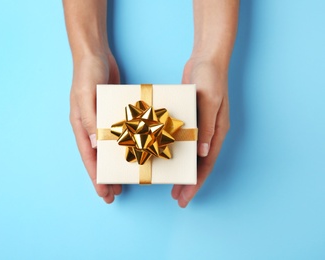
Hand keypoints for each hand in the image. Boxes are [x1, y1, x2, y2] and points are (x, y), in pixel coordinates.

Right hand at [69, 53, 121, 202]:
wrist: (95, 53)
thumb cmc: (87, 73)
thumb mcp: (86, 94)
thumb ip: (89, 120)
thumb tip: (95, 146)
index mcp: (80, 125)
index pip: (89, 156)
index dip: (96, 176)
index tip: (103, 192)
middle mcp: (90, 126)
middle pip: (98, 157)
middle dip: (105, 176)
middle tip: (114, 194)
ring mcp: (102, 121)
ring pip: (110, 149)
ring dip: (115, 165)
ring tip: (123, 182)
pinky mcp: (114, 114)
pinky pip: (120, 134)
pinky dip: (124, 146)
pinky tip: (133, 153)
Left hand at [172, 56, 229, 207]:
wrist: (206, 59)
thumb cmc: (211, 78)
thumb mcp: (209, 101)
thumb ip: (207, 127)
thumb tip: (203, 153)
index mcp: (217, 131)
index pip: (207, 164)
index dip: (197, 182)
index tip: (186, 197)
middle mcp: (209, 133)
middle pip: (199, 164)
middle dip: (188, 182)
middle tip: (176, 197)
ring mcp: (199, 127)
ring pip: (190, 154)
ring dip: (181, 170)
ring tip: (170, 184)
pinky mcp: (189, 119)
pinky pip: (182, 140)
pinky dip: (175, 151)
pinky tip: (163, 156)